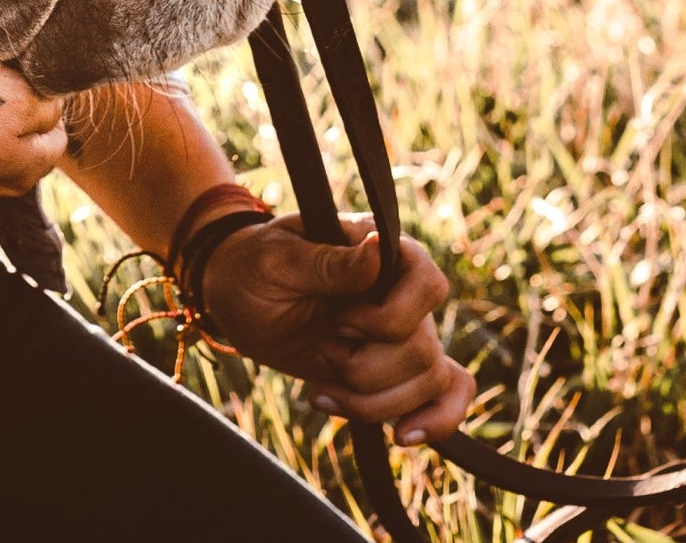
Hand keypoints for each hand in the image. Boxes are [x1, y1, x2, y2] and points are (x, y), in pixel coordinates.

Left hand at [189, 216, 476, 443]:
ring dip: (370, 401)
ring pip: (427, 382)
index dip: (389, 318)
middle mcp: (403, 292)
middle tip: (321, 349)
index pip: (428, 285)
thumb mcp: (276, 260)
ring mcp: (403, 333)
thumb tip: (376, 249)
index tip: (340, 323)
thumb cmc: (254, 265)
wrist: (238, 298)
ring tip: (322, 390)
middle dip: (364, 369)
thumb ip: (327, 261)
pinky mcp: (395, 368)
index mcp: (383, 252)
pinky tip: (401, 435)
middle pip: (423, 350)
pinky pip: (447, 394)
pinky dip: (435, 420)